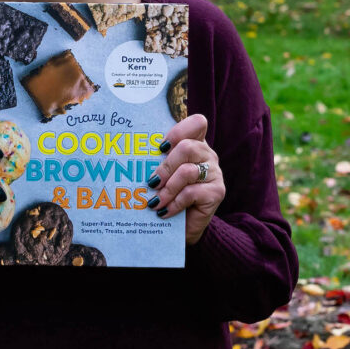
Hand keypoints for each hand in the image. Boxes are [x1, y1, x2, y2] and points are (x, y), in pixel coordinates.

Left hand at [145, 114, 225, 244]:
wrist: (181, 225)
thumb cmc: (167, 193)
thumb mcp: (161, 173)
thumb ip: (155, 159)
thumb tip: (132, 153)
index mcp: (194, 142)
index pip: (197, 123)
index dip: (179, 131)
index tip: (161, 147)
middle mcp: (207, 154)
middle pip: (188, 147)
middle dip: (165, 166)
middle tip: (151, 182)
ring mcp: (215, 172)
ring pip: (188, 171)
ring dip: (167, 188)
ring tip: (154, 201)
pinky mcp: (217, 192)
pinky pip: (191, 193)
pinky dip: (174, 203)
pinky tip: (163, 211)